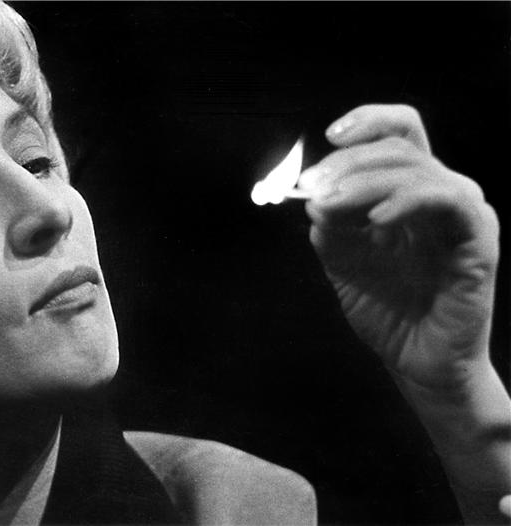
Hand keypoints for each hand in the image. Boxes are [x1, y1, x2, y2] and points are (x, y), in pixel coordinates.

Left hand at [300, 104, 499, 391]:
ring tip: (331, 204)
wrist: (416, 359)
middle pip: (400, 146)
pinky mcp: (479, 240)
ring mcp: (462, 214)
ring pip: (419, 168)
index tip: (329, 136)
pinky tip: (375, 220)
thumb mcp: (342, 257)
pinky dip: (407, 200)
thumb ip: (330, 222)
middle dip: (348, 162)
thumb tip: (314, 194)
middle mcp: (440, 194)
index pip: (398, 134)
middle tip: (313, 187)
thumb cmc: (385, 308)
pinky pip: (449, 200)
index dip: (367, 122)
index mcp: (409, 191)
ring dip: (366, 180)